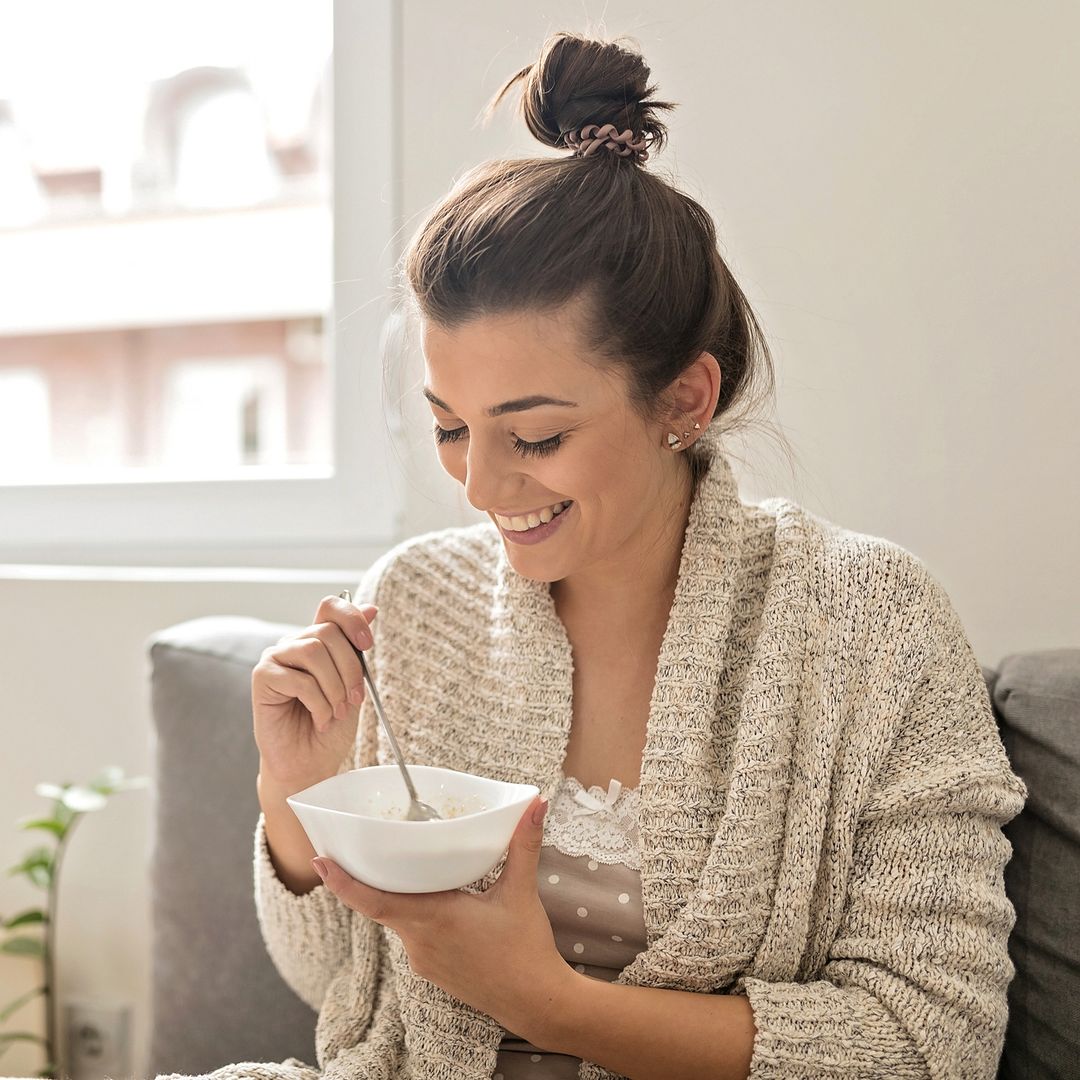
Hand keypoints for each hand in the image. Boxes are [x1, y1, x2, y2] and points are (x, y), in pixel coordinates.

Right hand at [252, 594, 377, 790]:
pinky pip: (299, 679)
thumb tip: (371, 608)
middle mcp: (295, 644)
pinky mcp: (262, 677)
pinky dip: (318, 702)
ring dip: (334, 687)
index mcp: (318, 641)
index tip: (367, 644)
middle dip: (350, 668)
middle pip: (327, 632)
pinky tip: (319, 719)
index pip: (331, 607)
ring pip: (313, 651)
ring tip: (335, 712)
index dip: (351, 618)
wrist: (311, 764)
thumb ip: (357, 649)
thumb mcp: (354, 684)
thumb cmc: (331, 725)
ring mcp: (276, 658)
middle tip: (353, 699)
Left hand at [312, 794, 574, 1039]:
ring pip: (398, 919)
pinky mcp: (432, 970)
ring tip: (401, 867)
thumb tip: (535, 805)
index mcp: (434, 918)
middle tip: (352, 849)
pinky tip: (431, 900)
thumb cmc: (525, 950)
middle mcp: (420, 941)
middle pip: (381, 905)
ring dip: (396, 896)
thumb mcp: (521, 892)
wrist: (535, 1002)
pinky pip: (411, 935)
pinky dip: (412, 914)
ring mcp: (424, 960)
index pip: (375, 901)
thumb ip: (524, 845)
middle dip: (365, 879)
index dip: (344, 883)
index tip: (321, 862)